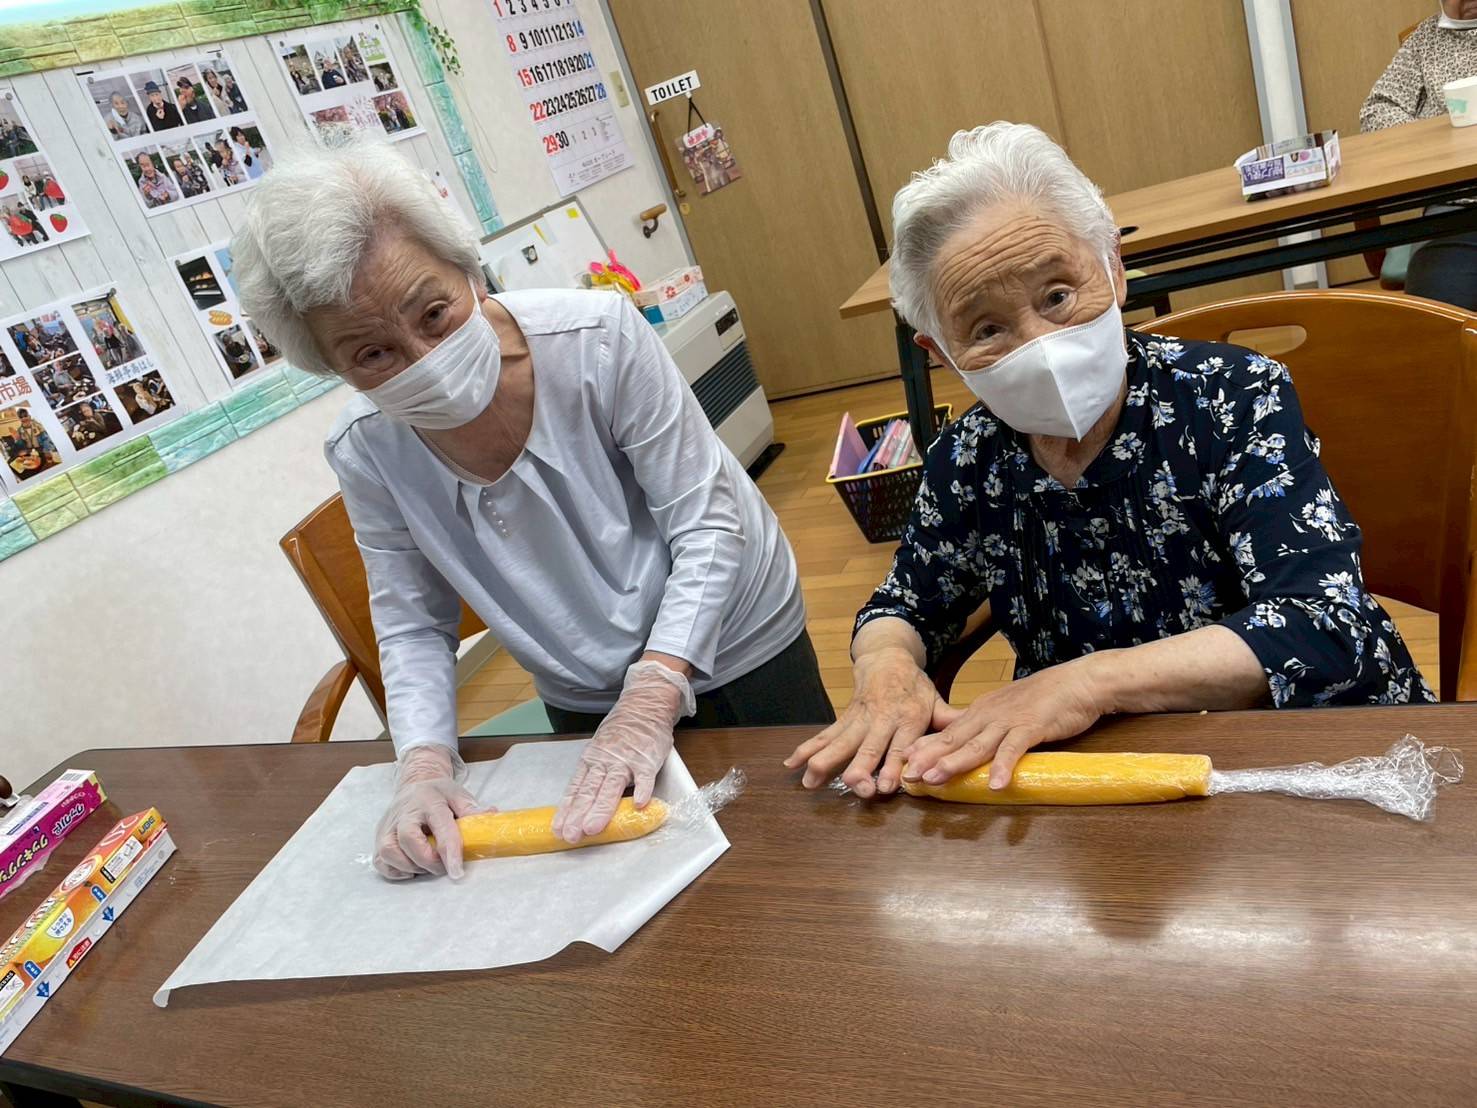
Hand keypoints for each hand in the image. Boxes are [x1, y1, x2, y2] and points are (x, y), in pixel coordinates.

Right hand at [373, 745, 481, 880]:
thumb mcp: (459, 795)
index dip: (449, 851)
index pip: (440, 827)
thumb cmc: (439, 794)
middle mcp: (405, 812)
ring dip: (409, 866)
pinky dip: (395, 870)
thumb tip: (492, 816)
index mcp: (429, 801)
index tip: (457, 872)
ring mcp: (389, 825)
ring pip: (388, 851)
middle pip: (408, 840)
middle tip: (442, 866)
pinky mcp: (380, 836)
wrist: (415, 783)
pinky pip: (380, 860)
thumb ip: (473, 809)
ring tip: (426, 865)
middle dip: (427, 860)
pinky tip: (412, 867)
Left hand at [552, 660, 692, 843]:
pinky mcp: (647, 759)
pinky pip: (645, 776)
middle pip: (590, 791)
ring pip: (612, 786)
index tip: (558, 829)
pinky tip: (639, 805)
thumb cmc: (621, 732)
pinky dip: (642, 789)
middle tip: (572, 835)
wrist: (644, 706)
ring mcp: (626, 760)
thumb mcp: (600, 750)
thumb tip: (582, 804)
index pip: (576, 789)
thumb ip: (594, 774)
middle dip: (579, 814)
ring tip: (593, 828)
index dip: (567, 810)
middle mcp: (605, 761)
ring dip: (602, 808)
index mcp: (591, 761)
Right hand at [784, 646, 949, 796]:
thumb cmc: (915, 688)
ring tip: (810, 781)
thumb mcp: (936, 700)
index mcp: (907, 718)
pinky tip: (791, 764)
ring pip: (841, 741)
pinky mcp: (844, 718)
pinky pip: (825, 734)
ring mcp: (860, 719)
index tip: (887, 786)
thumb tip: (976, 738)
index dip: (894, 766)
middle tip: (856, 787)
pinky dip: (807, 748)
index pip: (901, 745)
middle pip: (869, 746)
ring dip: (825, 761)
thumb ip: (951, 722)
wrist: (886, 658)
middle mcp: (882, 720)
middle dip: (860, 768)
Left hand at [902, 656, 1106, 789]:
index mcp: (982, 712)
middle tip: (907, 775)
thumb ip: (988, 728)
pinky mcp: (1032, 727)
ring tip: (935, 779)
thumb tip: (968, 746)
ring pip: (977, 744)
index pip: (947, 732)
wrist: (1078, 682)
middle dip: (928, 758)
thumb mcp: (1008, 711)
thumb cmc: (1045, 699)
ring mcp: (1009, 720)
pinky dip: (1004, 767)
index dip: (925, 747)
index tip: (902, 761)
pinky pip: (1015, 749)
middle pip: (954, 739)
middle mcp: (989, 715)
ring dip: (954, 763)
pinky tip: (996, 785)